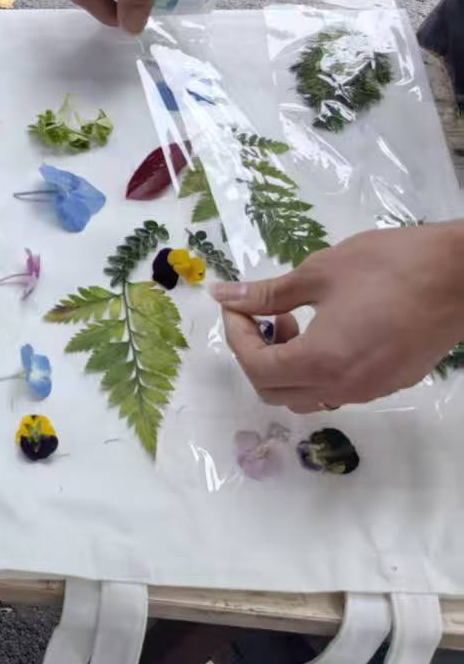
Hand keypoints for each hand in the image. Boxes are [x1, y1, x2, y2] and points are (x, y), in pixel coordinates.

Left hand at [213, 223, 463, 411]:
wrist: (461, 274)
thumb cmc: (389, 266)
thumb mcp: (318, 273)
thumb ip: (266, 294)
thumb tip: (223, 296)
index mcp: (321, 362)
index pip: (256, 367)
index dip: (237, 336)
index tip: (236, 307)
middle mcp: (344, 387)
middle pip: (275, 392)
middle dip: (256, 355)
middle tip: (262, 317)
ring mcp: (370, 390)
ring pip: (306, 396)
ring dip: (286, 366)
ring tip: (293, 321)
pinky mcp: (391, 382)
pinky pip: (337, 390)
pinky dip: (316, 369)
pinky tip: (326, 331)